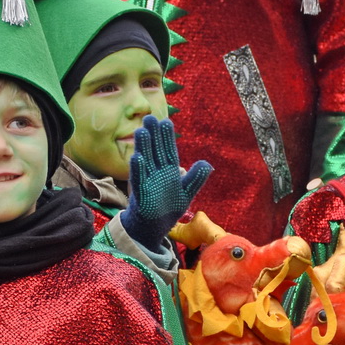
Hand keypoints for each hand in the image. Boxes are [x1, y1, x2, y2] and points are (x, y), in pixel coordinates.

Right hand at [118, 115, 212, 250]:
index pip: (169, 150)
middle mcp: (157, 172)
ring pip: (145, 161)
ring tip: (142, 131)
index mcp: (169, 171)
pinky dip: (138, 169)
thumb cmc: (169, 209)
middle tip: (149, 117)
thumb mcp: (186, 194)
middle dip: (153, 135)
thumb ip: (196, 179)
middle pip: (155, 150)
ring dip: (143, 147)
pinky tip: (137, 157)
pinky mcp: (140, 193)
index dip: (167, 137)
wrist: (153, 227)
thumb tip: (207, 163)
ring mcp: (147, 181)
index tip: (165, 122)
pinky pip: (139, 179)